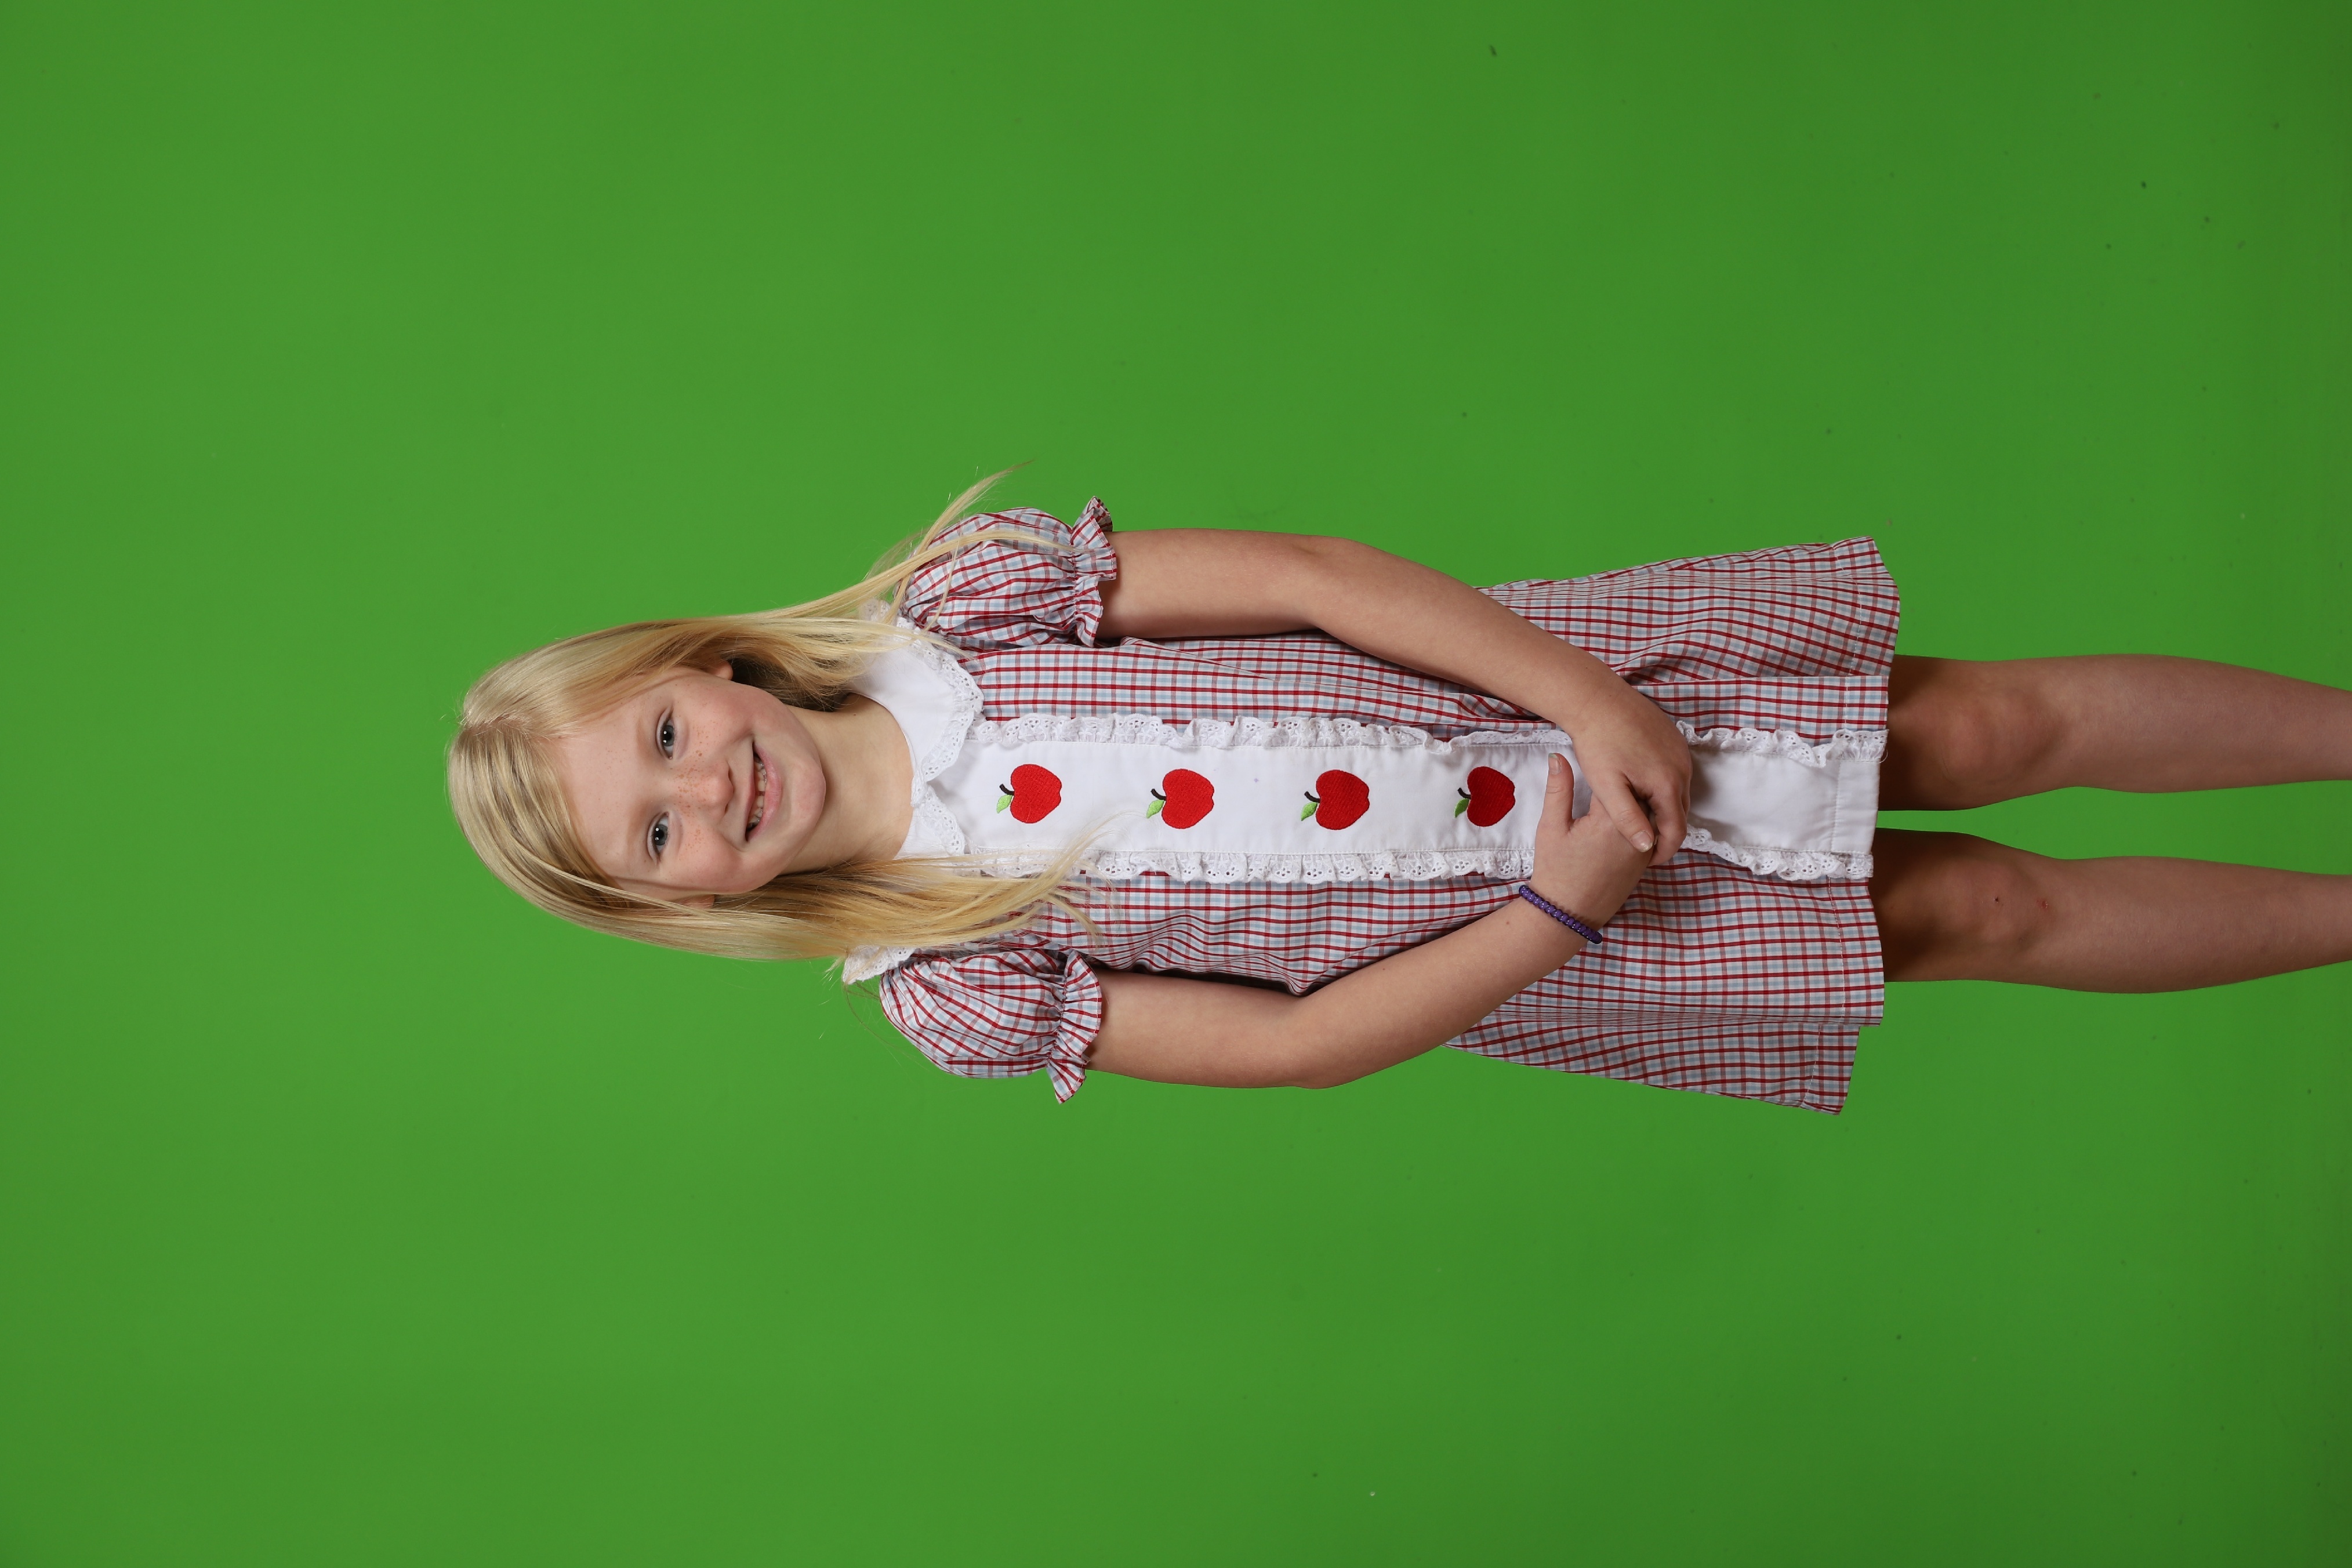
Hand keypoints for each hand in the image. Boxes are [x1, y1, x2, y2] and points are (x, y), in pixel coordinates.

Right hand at [1529, 754, 1650, 927]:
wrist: (1569, 913)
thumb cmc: (1556, 870)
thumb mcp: (1551, 827)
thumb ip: (1558, 789)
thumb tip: (1559, 756)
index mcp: (1612, 820)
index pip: (1616, 777)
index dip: (1605, 763)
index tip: (1599, 751)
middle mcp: (1636, 832)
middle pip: (1639, 792)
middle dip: (1627, 777)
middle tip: (1613, 761)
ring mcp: (1645, 848)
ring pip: (1649, 810)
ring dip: (1636, 796)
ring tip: (1622, 781)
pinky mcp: (1645, 860)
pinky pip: (1651, 829)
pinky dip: (1641, 816)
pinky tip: (1627, 810)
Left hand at [1564, 686, 1691, 864]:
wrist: (1596, 698)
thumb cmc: (1597, 744)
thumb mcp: (1608, 787)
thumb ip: (1629, 819)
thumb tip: (1648, 847)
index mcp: (1668, 784)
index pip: (1677, 830)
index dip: (1664, 851)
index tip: (1647, 862)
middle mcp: (1682, 768)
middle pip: (1681, 812)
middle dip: (1664, 832)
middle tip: (1641, 844)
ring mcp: (1681, 751)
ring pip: (1679, 792)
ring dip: (1664, 808)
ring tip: (1639, 819)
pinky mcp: (1675, 738)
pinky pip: (1676, 771)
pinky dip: (1664, 786)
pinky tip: (1641, 788)